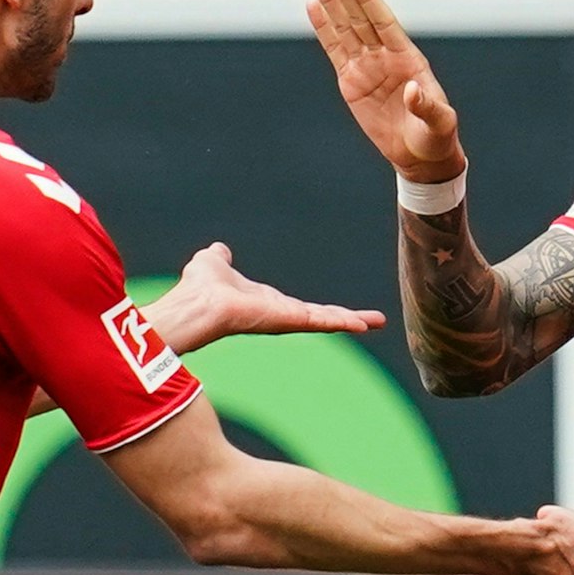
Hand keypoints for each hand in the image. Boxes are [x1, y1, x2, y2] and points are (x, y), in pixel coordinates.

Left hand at [154, 242, 386, 352]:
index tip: (341, 314)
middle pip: (321, 316)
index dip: (321, 310)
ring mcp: (286, 319)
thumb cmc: (199, 287)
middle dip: (347, 318)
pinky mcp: (288, 319)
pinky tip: (363, 324)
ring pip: (325, 319)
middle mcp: (280, 314)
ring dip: (351, 320)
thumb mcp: (213, 263)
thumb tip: (219, 250)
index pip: (301, 308)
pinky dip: (342, 322)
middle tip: (374, 321)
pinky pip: (320, 320)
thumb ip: (219, 259)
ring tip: (377, 322)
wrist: (196, 303)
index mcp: (267, 302)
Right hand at [307, 0, 467, 183]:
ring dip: (330, 2)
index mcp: (408, 58)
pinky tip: (313, 6)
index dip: (369, 0)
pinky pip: (334, 50)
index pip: (384, 22)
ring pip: (344, 28)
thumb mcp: (439, 122)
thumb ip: (426, 106)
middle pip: (360, 18)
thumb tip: (411, 91)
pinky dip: (323, 29)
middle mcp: (385, 56)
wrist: (419, 154)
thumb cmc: (435, 135)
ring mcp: (366, 66)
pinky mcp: (350, 81)